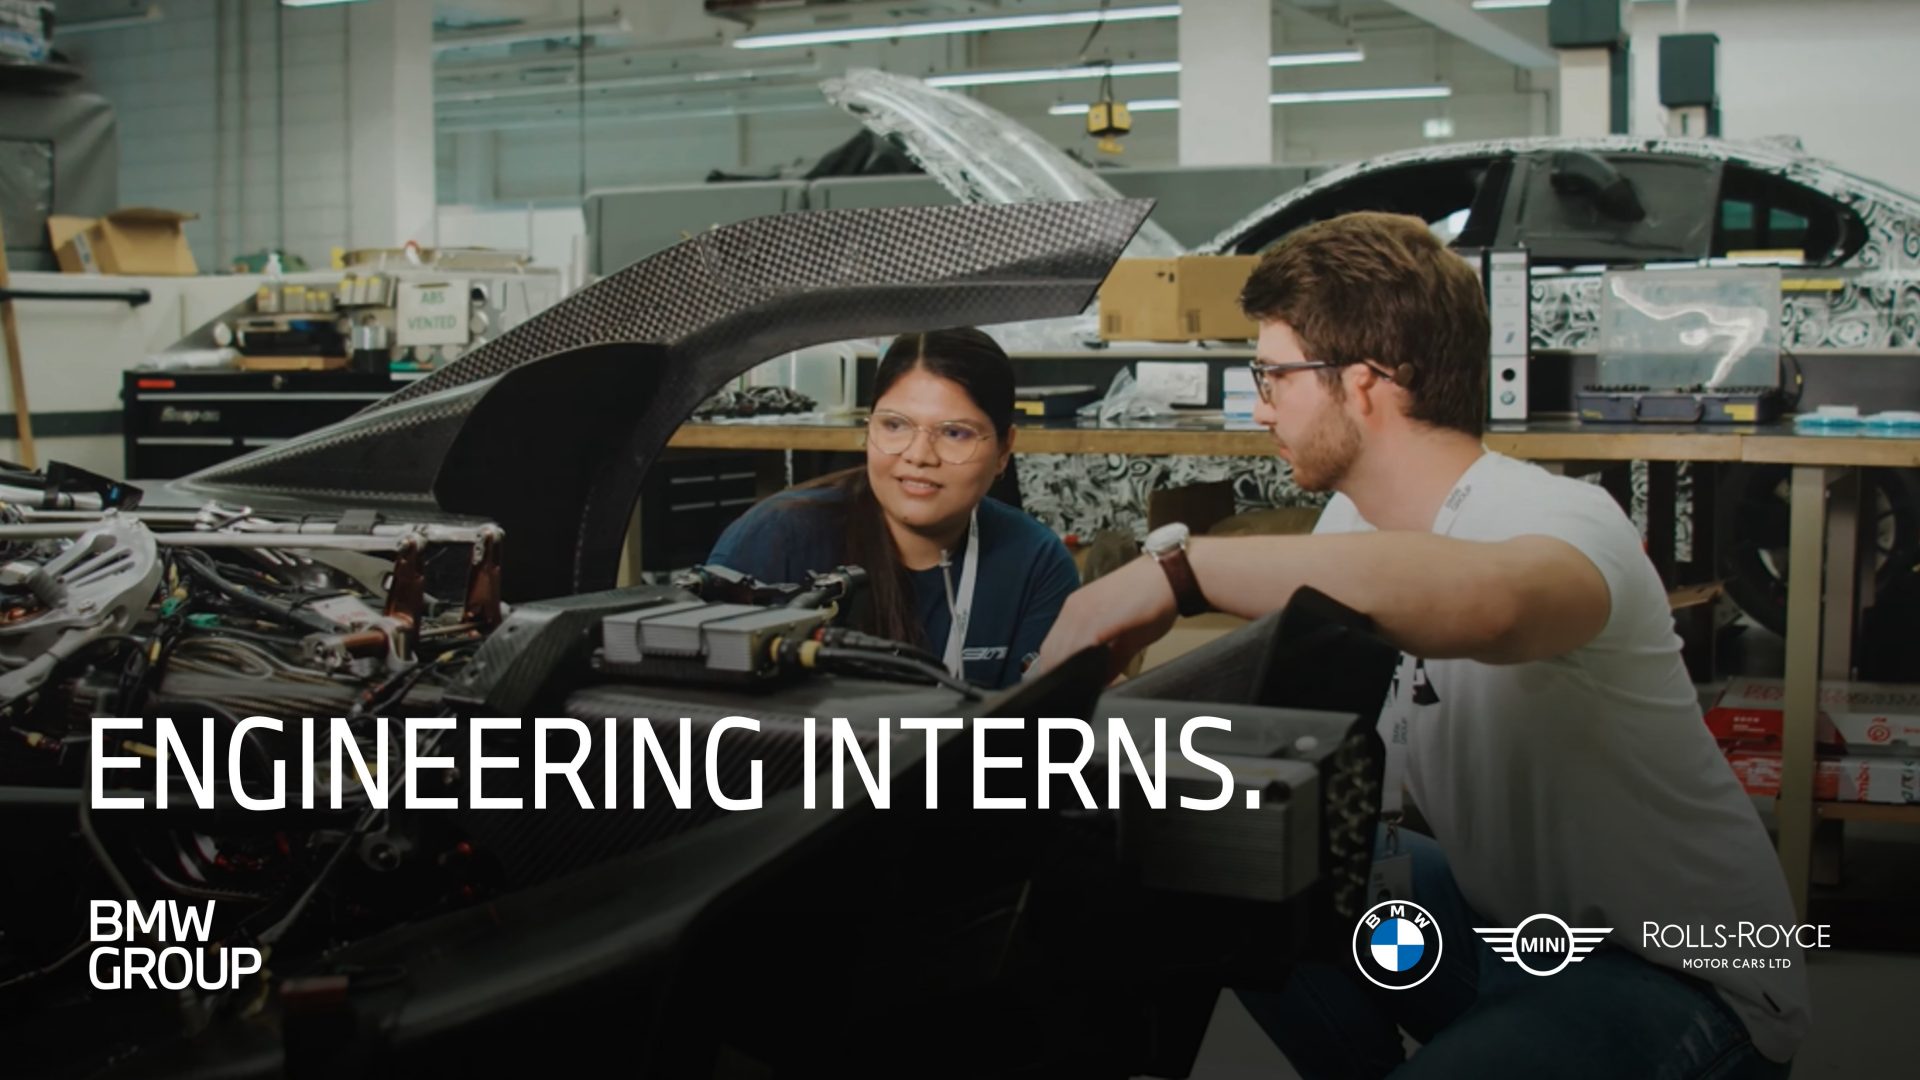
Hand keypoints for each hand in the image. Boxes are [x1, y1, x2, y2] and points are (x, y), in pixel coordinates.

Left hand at [1031, 555, 1179, 681]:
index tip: (1064, 687)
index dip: (1055, 669)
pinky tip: (1091, 681)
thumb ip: (1110, 661)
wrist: (1171, 575)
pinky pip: (1077, 650)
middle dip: (1059, 676)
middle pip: (1050, 652)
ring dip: (1068, 674)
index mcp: (1075, 609)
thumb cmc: (1152, 599)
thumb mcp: (1126, 635)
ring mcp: (1082, 613)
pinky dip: (1080, 668)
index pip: (1052, 646)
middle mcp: (1073, 609)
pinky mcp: (1097, 620)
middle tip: (1072, 695)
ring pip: (1060, 653)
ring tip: (1081, 692)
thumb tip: (1101, 683)